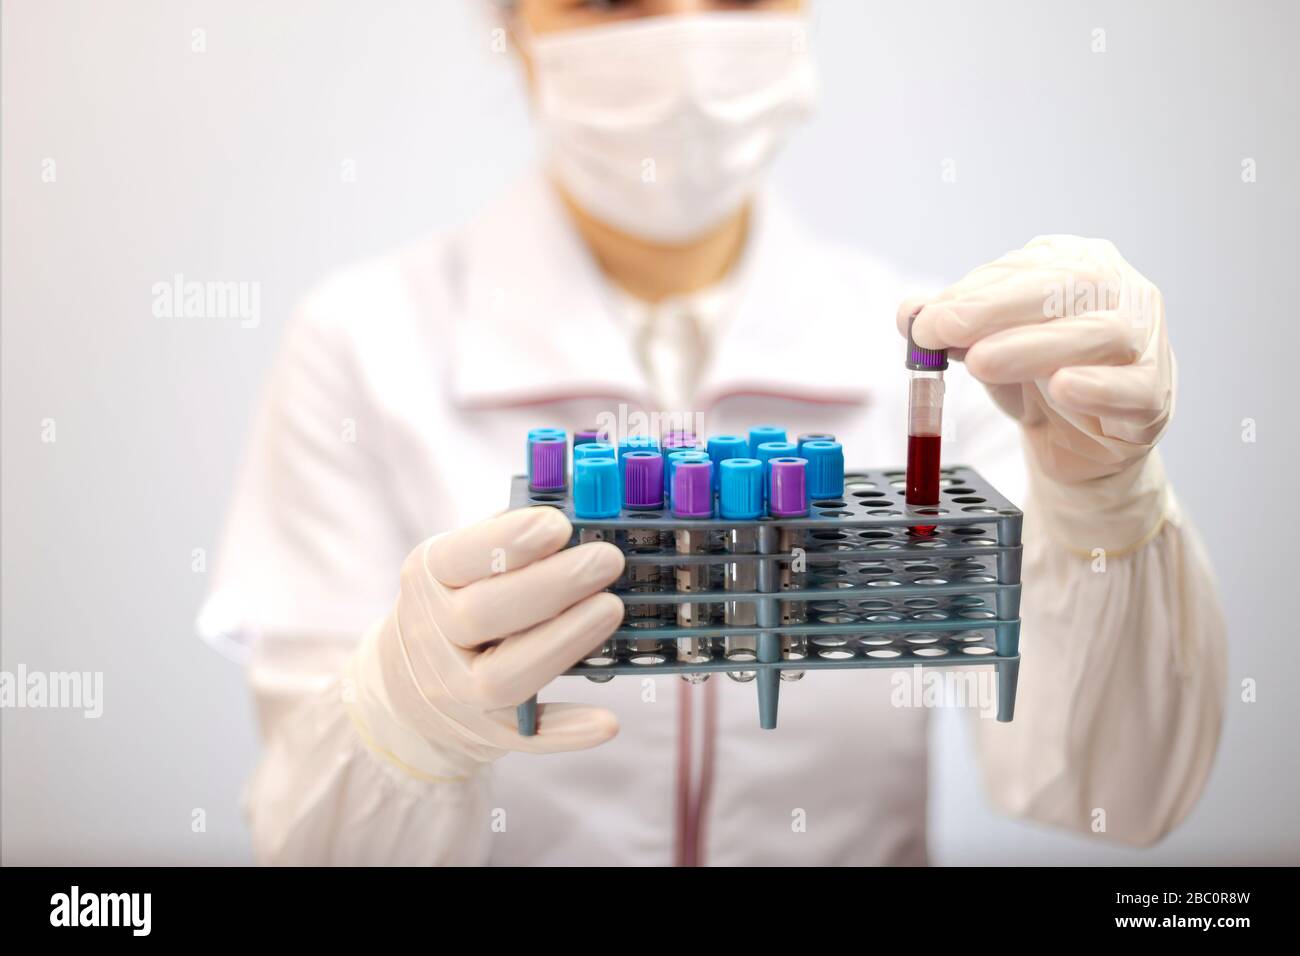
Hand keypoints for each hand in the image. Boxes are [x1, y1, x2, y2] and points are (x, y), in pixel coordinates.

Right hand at [346, 506, 624, 779]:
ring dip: (564, 642)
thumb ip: (507, 538)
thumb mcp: (459, 562)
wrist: (406, 686)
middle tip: (607, 560)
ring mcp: (457, 693)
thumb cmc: (455, 602)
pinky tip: (608, 721)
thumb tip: (576, 511)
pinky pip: (529, 737)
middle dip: (552, 585)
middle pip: (486, 613)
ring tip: (613, 608)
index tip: (559, 524)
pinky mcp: (487, 732)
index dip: (509, 541)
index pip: (460, 558)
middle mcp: (433, 638)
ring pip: (504, 677)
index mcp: (427, 579)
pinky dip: (568, 731)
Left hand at [898, 235, 1173, 484]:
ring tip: (981, 361)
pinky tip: (1063, 387)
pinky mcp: (1155, 394)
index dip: (972, 291)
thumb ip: (951, 327)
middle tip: (940, 331)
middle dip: (992, 310)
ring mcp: (1146, 340)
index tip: (925, 318)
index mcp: (1078, 264)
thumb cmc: (1034, 380)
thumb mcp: (985, 347)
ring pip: (1097, 335)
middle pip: (1063, 289)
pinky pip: (1131, 388)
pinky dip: (1096, 388)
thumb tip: (909, 312)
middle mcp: (1120, 291)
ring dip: (1033, 346)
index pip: (1025, 269)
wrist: (1078, 442)